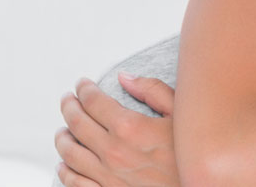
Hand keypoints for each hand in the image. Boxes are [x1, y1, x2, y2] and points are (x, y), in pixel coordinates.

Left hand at [55, 73, 179, 186]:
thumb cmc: (193, 157)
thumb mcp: (182, 116)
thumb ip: (153, 91)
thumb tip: (126, 78)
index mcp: (129, 127)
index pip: (92, 101)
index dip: (83, 89)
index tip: (82, 85)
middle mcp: (113, 152)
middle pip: (76, 123)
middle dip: (68, 106)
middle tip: (67, 100)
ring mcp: (107, 176)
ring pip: (70, 153)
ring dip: (62, 138)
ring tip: (62, 130)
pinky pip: (75, 183)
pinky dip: (65, 171)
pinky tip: (64, 165)